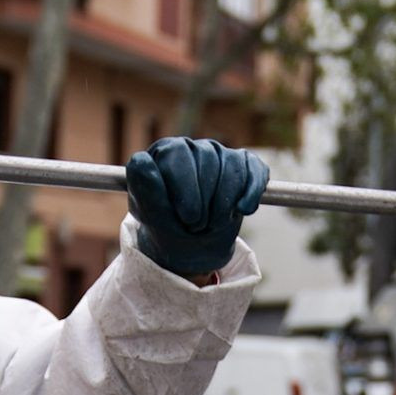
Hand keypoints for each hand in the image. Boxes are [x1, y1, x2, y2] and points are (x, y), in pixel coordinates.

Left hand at [125, 137, 268, 278]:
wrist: (191, 247)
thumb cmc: (168, 228)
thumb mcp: (152, 216)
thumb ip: (145, 189)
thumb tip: (141, 160)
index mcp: (164, 153)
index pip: (178, 153)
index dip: (186, 188)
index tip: (186, 218)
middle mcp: (192, 147)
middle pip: (208, 159)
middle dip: (206, 201)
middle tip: (196, 227)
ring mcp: (219, 154)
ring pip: (232, 168)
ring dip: (225, 204)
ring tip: (212, 225)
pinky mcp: (244, 165)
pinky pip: (254, 170)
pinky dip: (251, 192)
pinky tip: (243, 210)